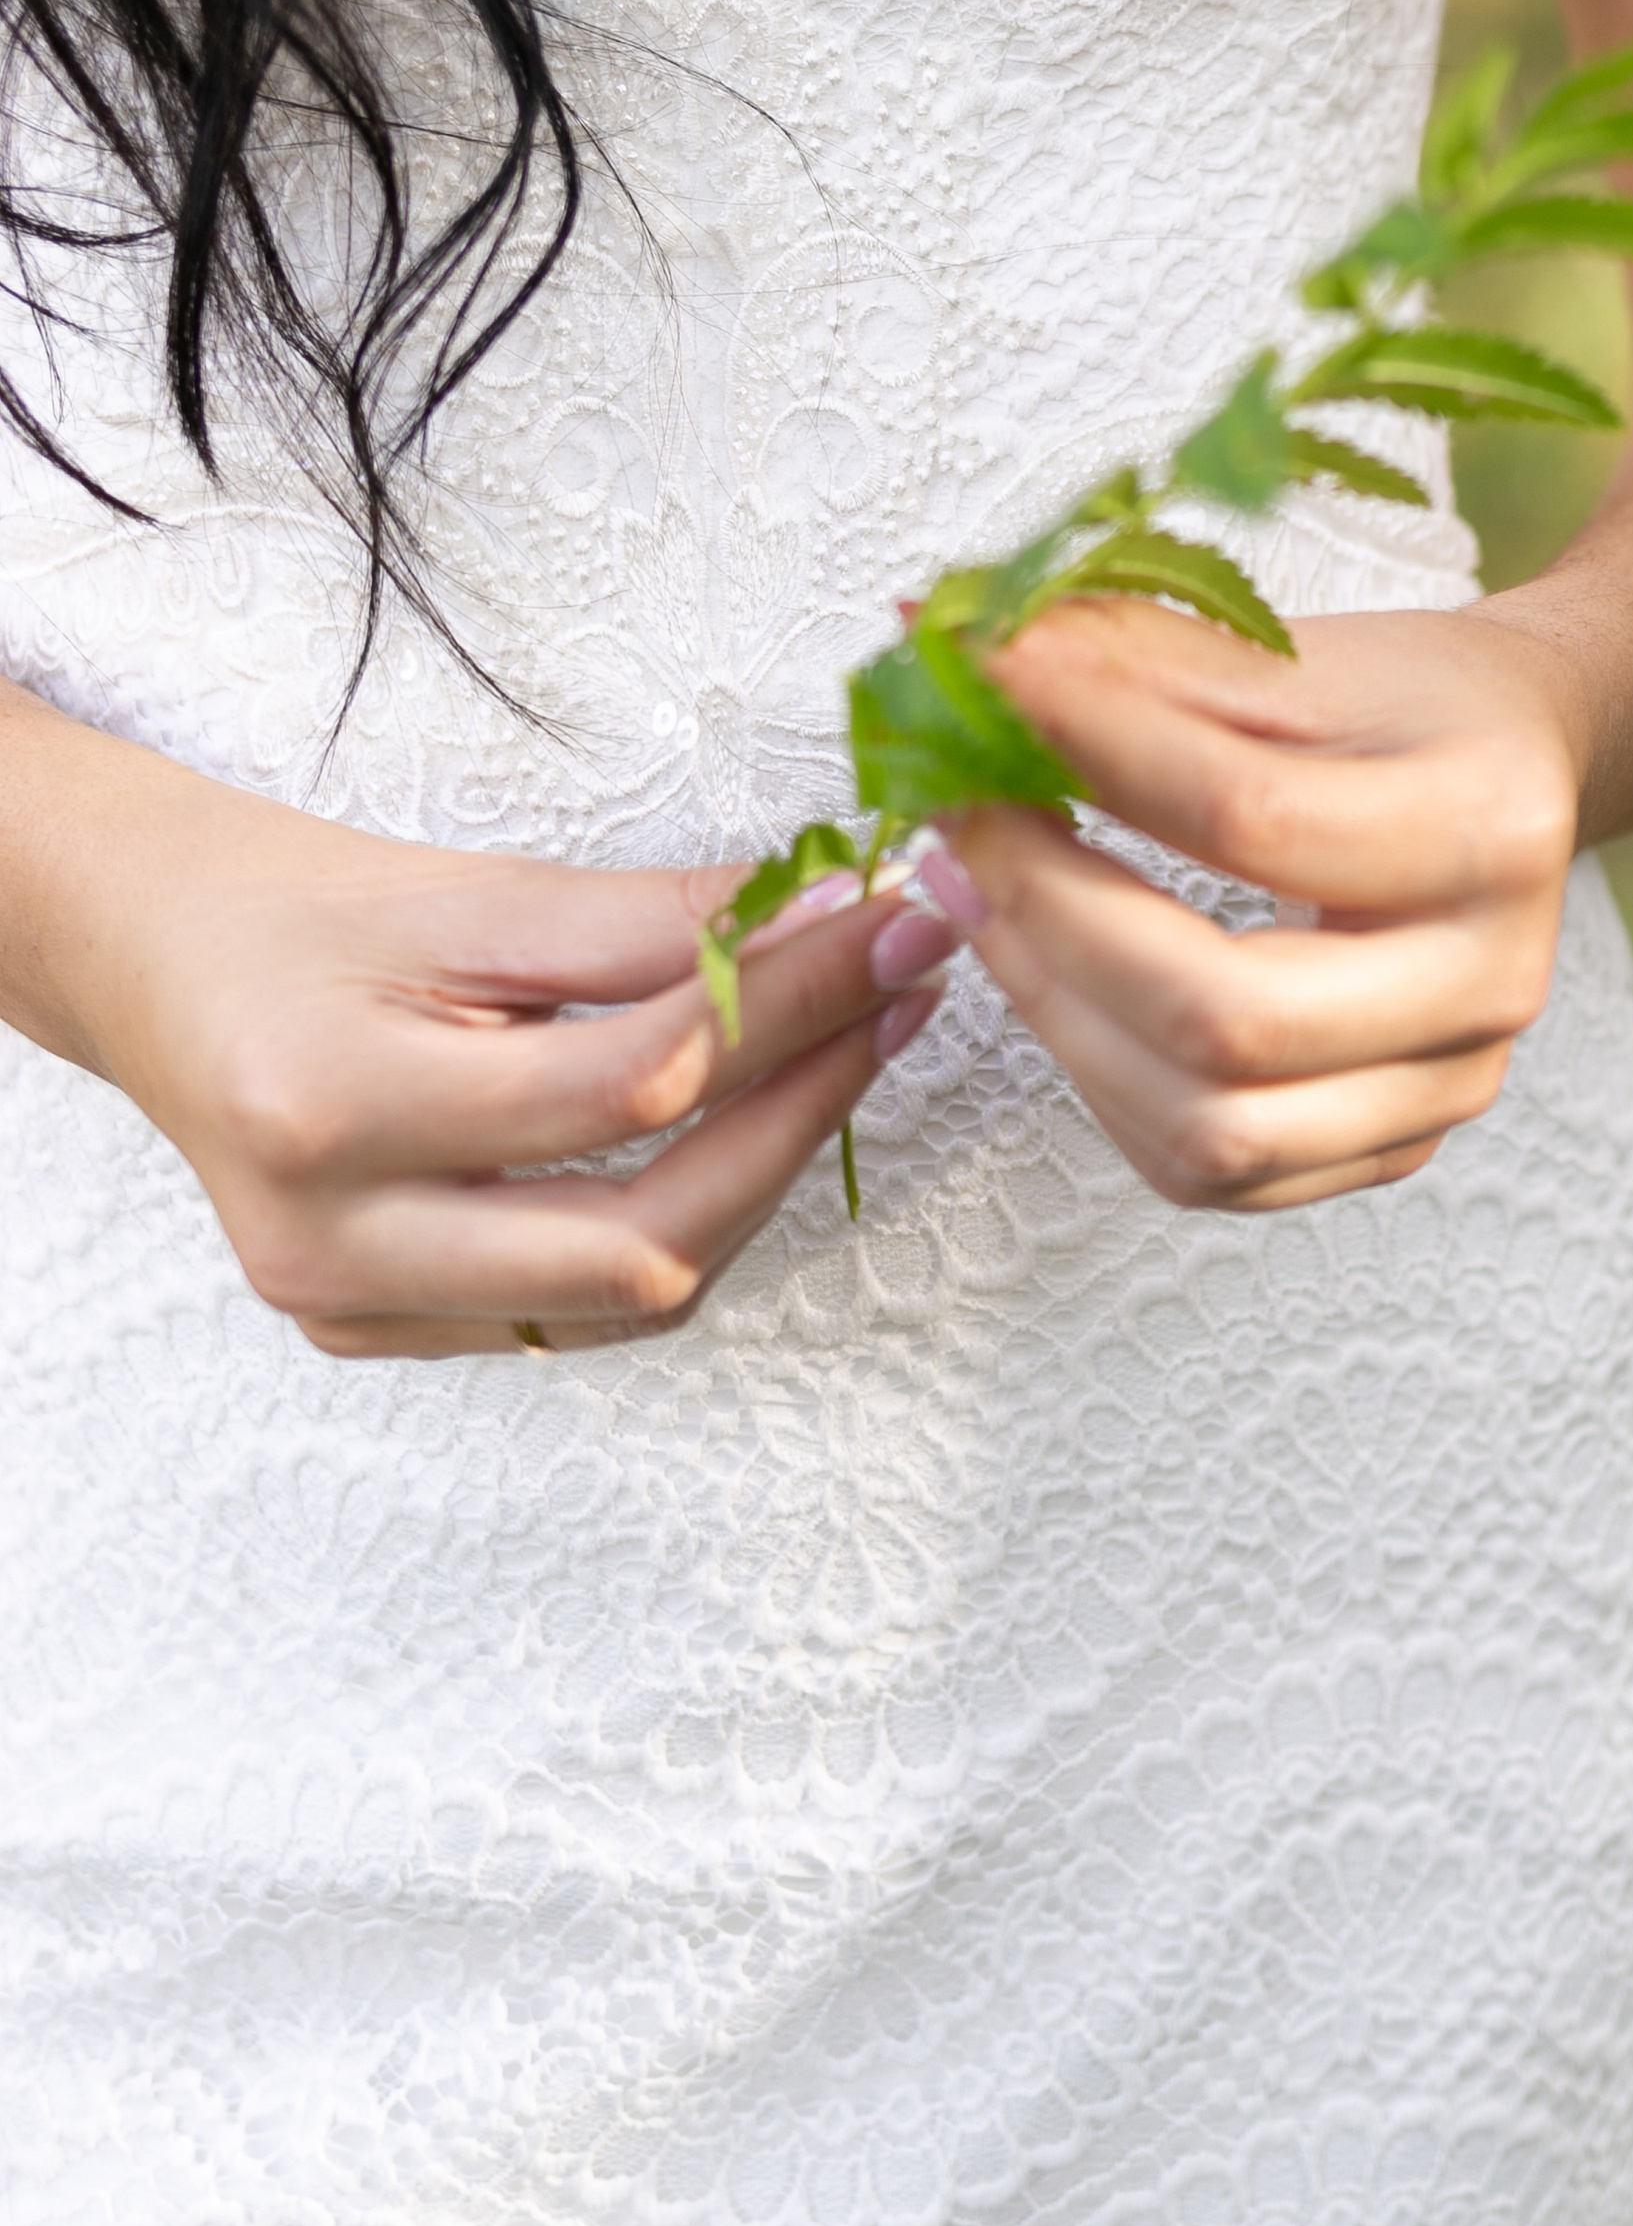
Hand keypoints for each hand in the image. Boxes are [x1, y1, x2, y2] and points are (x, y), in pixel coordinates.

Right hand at [59, 765, 959, 1357]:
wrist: (145, 962)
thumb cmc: (295, 909)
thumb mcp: (472, 892)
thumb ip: (656, 923)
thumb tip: (835, 916)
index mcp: (334, 1109)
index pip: (630, 1082)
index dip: (790, 1002)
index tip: (892, 921)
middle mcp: (334, 1242)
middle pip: (646, 1242)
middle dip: (802, 1116)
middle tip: (895, 1000)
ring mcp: (353, 1310)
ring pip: (632, 1298)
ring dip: (762, 1177)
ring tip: (842, 1049)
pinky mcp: (379, 1333)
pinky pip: (579, 1315)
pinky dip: (677, 1226)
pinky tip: (740, 1130)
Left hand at [921, 598, 1585, 1210]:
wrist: (1517, 777)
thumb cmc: (1407, 707)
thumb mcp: (1299, 655)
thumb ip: (1138, 664)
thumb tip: (945, 651)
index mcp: (1490, 825)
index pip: (1249, 815)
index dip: (1091, 756)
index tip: (982, 690)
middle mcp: (1490, 979)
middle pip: (1228, 1014)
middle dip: (1050, 917)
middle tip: (961, 824)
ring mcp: (1447, 1085)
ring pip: (1209, 1126)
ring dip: (1058, 1012)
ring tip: (984, 901)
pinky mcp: (1394, 1145)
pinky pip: (1213, 1170)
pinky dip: (1103, 1081)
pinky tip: (1057, 979)